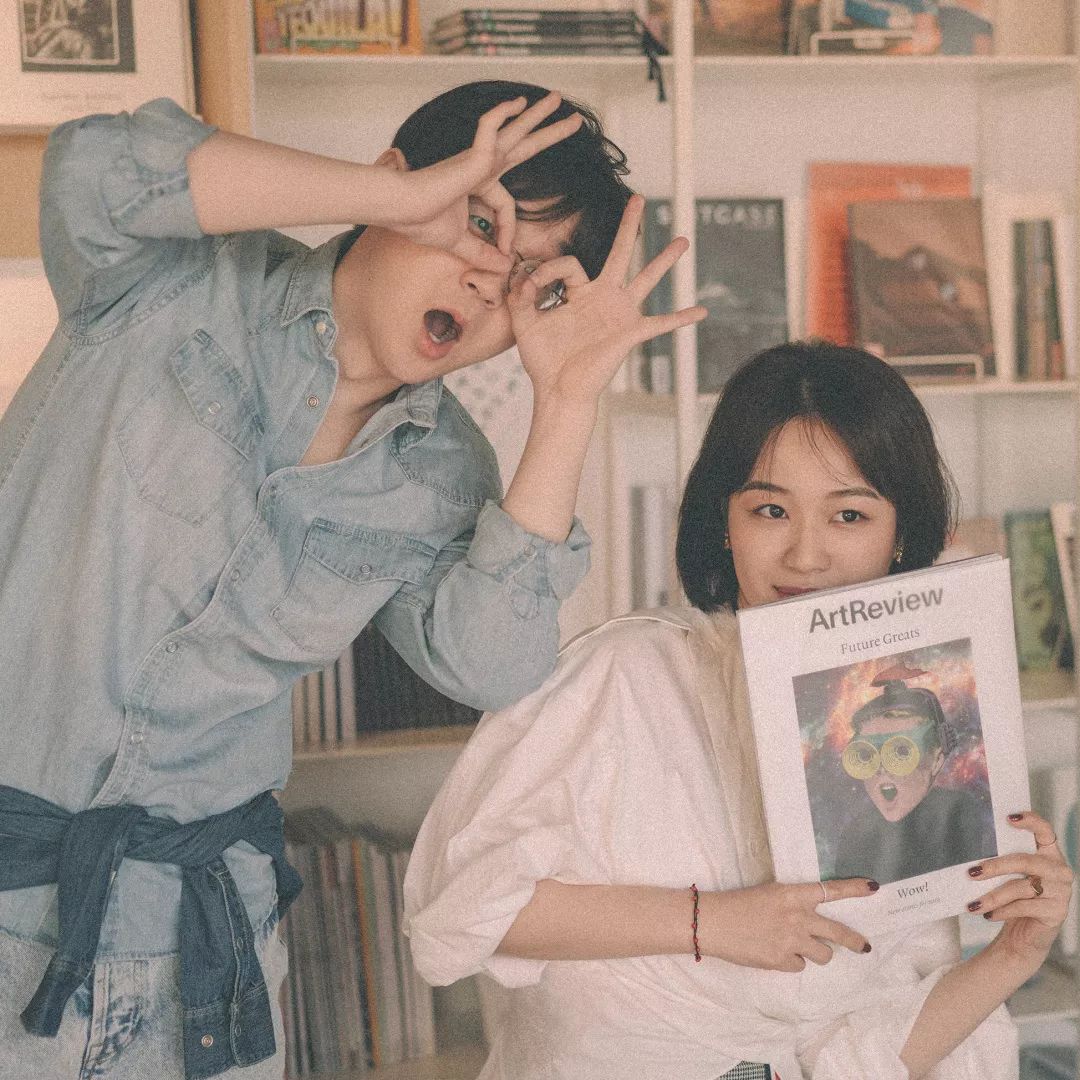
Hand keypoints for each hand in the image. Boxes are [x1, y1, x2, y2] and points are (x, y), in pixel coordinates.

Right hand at [380, 93, 583, 273]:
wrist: (401, 210)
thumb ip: (482, 253)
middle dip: (548, 134)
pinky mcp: (471, 156)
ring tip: (560, 99)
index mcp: (477, 185)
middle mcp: (480, 166)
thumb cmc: (421, 221)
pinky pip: (489, 128)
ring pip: (515, 131)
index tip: (505, 255)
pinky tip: (518, 103)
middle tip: (574, 121)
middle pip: (523, 147)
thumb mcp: (459, 242)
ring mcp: (477, 158)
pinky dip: (502, 114)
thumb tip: (504, 267)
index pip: (506, 207)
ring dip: (538, 115)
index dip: (509, 233)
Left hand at [507, 194, 706, 409]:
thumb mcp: (525, 323)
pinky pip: (660, 324)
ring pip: (645, 280)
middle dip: (629, 226)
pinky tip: (702, 312)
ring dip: (664, 261)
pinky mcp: (629, 333)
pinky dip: (681, 318)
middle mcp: (603, 298)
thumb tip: (523, 275)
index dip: (546, 271)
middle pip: (620, 254)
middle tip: (638, 198)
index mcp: (579, 294)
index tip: (529, 289)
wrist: (557, 390)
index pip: (568, 264)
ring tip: (683, 241)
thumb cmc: (544, 361)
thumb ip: (520, 297)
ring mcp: (619, 314)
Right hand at [697, 878, 878, 971]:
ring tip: (801, 947)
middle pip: (838, 932)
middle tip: (864, 946)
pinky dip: (792, 961)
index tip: (872, 887)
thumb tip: (809, 919)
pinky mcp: (782, 961)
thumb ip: (792, 904)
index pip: (830, 890)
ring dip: (817, 952)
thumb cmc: (738, 903)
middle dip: (854, 940)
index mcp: (792, 894)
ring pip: (824, 955)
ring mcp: (791, 941)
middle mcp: (797, 917)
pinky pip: (799, 966)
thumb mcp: (769, 894)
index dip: (853, 888)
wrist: (713, 922)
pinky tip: (776, 953)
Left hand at [971, 811, 1072, 968]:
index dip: (1030, 821)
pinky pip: (1023, 907)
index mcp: (1050, 853)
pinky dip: (1002, 911)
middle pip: (1025, 861)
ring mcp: (1061, 891)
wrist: (1029, 931)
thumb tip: (970, 852)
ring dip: (993, 896)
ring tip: (974, 904)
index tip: (1008, 818)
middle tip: (972, 872)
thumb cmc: (1017, 896)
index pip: (1045, 830)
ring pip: (1020, 888)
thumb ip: (1004, 859)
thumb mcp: (1012, 875)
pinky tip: (989, 914)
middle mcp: (1059, 870)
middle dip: (995, 866)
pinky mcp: (1057, 911)